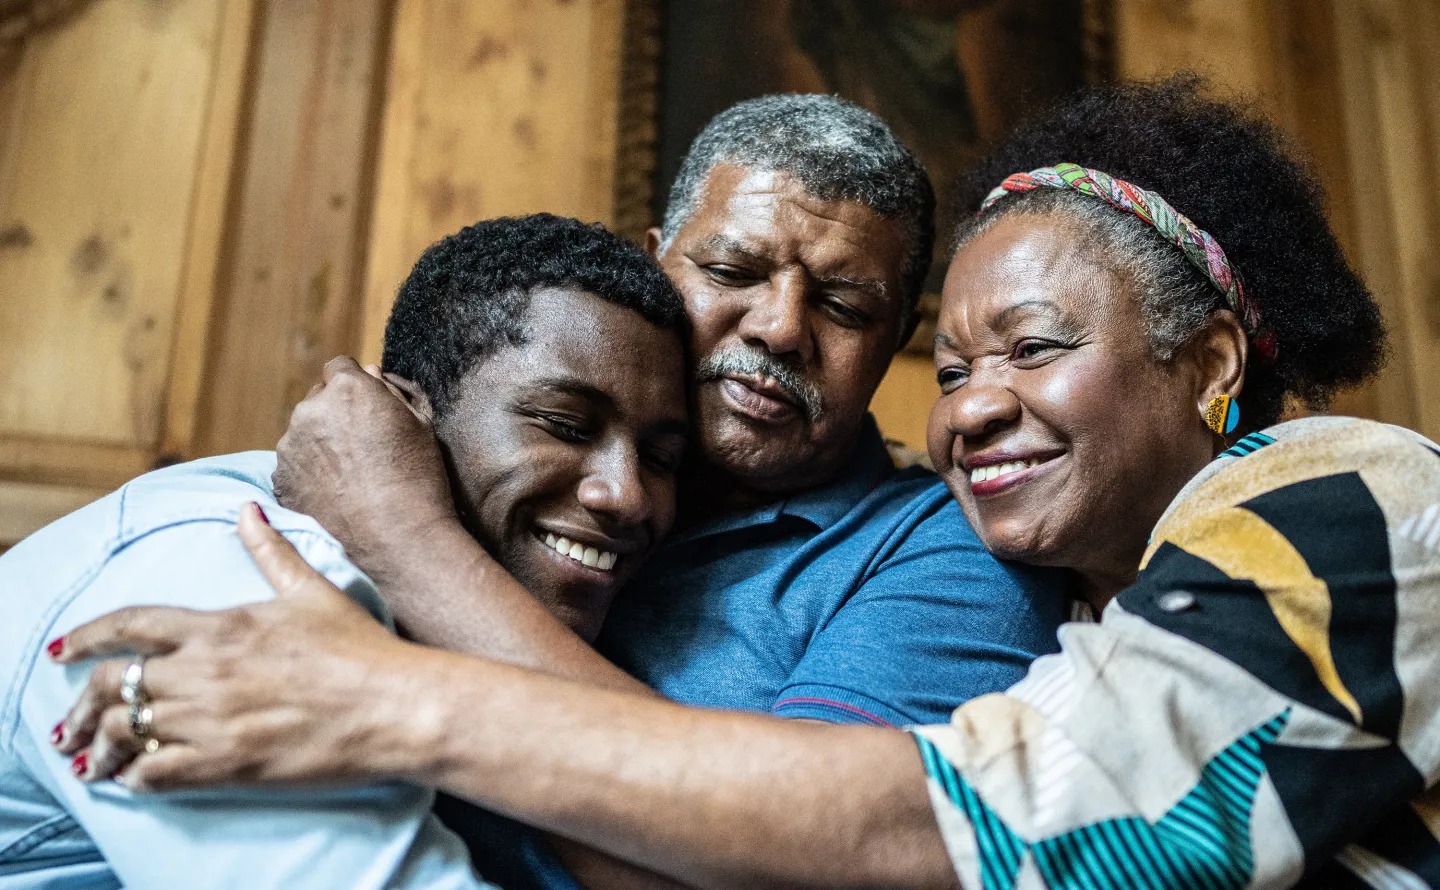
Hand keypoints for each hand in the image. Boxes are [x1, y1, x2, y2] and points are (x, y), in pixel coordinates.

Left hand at [50, 503, 427, 790]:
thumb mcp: (312, 591)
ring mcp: (212, 720)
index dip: (86, 636)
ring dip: (100, 746)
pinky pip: (154, 774)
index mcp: (220, 626)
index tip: (62, 649)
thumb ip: (271, 552)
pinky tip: (132, 779)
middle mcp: (205, 671)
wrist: (394, 706)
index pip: (130, 625)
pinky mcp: (226, 764)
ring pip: (126, 733)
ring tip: (91, 758)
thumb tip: (246, 507)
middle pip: (114, 685)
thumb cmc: (360, 648)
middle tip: (71, 721)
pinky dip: (134, 778)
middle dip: (82, 704)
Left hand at [273, 356, 455, 575]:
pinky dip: (309, 474)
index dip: (356, 387)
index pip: (340, 367)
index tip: (367, 407)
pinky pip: (294, 467)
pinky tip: (337, 494)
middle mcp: (309, 411)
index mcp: (347, 389)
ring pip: (303, 435)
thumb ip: (393, 390)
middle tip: (362, 446)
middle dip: (335, 414)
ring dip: (319, 445)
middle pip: (318, 400)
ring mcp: (289, 448)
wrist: (399, 540)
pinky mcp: (281, 481)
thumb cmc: (419, 479)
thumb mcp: (421, 424)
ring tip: (351, 477)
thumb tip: (370, 373)